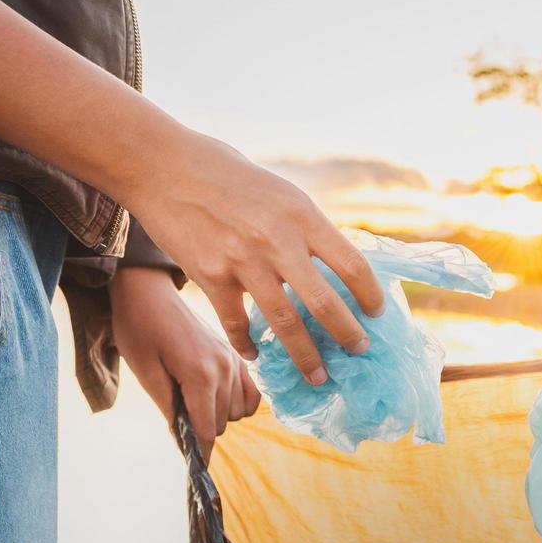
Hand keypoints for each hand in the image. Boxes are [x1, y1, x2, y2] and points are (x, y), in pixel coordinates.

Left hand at [109, 267, 260, 462]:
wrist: (148, 292)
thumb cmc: (139, 329)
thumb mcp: (145, 372)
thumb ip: (169, 407)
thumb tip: (184, 439)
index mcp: (200, 374)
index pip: (207, 429)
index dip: (198, 450)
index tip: (194, 466)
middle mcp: (224, 368)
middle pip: (222, 423)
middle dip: (201, 426)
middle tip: (176, 412)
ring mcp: (235, 360)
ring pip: (237, 412)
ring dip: (217, 414)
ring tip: (191, 399)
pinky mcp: (237, 355)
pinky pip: (251, 394)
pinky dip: (237, 402)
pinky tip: (216, 397)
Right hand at [122, 133, 384, 383]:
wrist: (165, 166)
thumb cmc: (228, 175)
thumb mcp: (281, 193)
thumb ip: (306, 229)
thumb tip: (335, 267)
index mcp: (302, 215)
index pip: (352, 264)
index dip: (370, 295)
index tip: (377, 313)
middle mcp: (277, 240)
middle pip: (324, 303)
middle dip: (347, 335)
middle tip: (359, 351)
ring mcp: (242, 261)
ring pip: (284, 324)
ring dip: (305, 357)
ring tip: (318, 376)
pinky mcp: (210, 276)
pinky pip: (237, 324)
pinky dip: (248, 345)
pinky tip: (256, 356)